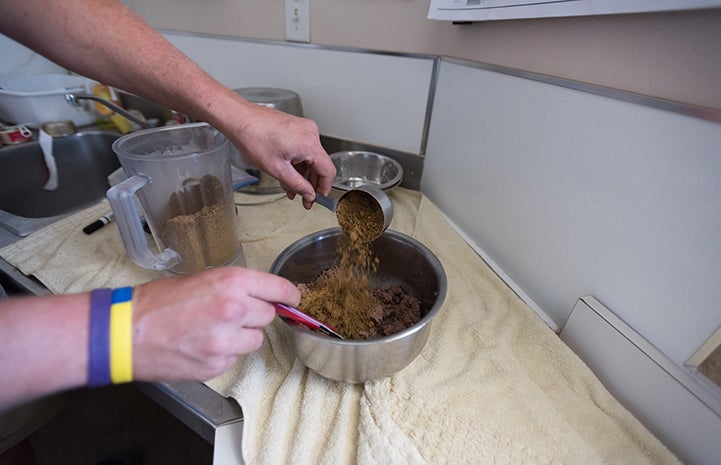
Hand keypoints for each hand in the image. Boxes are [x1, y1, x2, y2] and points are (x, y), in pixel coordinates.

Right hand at [131, 266, 299, 381]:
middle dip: (255, 315)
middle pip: (268, 316)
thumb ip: (235, 286)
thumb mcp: (201, 279)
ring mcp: (226, 341)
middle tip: (231, 314)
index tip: (292, 298)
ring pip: (255, 340)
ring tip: (212, 330)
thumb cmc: (157, 302)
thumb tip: (262, 294)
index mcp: (231, 283)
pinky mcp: (217, 365)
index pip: (278, 289)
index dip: (288, 294)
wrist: (125, 331)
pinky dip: (224, 354)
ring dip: (241, 337)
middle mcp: (234, 310)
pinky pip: (235, 359)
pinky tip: (201, 345)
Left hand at [225, 101, 336, 208]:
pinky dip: (297, 162)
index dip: (324, 188)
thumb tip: (310, 194)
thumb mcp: (277, 169)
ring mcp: (304, 128)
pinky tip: (288, 173)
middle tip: (303, 197)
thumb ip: (297, 185)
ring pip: (310, 158)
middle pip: (320, 164)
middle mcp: (311, 133)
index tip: (318, 197)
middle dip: (311, 183)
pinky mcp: (297, 127)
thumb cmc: (253, 138)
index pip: (328, 171)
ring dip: (302, 174)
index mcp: (309, 143)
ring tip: (291, 188)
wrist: (240, 119)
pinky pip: (303, 149)